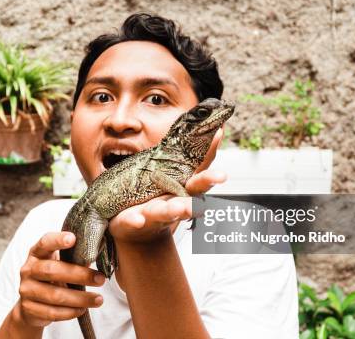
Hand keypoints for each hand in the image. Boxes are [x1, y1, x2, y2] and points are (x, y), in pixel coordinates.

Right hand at [15, 232, 105, 327]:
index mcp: (36, 253)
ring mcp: (26, 290)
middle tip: (100, 279)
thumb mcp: (59, 263)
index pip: (44, 243)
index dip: (57, 240)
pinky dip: (71, 312)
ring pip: (55, 295)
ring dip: (80, 298)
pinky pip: (53, 312)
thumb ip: (73, 258)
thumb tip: (97, 254)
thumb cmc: (52, 276)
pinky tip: (83, 309)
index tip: (73, 238)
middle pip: (52, 271)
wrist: (30, 303)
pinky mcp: (29, 309)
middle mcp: (28, 270)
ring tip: (98, 299)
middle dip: (79, 275)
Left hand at [109, 128, 225, 243]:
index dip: (209, 152)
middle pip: (192, 191)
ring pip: (167, 210)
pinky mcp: (133, 221)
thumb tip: (204, 126)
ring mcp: (154, 212)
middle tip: (220, 175)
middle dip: (205, 182)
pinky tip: (138, 219)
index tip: (219, 134)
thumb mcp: (169, 174)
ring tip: (183, 206)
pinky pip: (134, 221)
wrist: (134, 228)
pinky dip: (136, 221)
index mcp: (182, 186)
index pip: (199, 168)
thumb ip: (184, 155)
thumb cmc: (155, 196)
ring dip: (176, 208)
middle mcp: (174, 200)